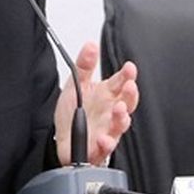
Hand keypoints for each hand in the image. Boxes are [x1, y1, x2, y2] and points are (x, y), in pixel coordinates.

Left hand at [54, 41, 139, 166]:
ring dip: (122, 118)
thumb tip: (90, 46)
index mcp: (107, 95)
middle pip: (127, 103)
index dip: (127, 75)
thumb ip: (84, 65)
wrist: (62, 139)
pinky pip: (106, 148)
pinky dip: (106, 144)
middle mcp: (110, 113)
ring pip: (120, 125)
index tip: (129, 68)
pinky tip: (104, 139)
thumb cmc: (73, 113)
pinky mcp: (99, 148)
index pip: (121, 82)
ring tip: (119, 109)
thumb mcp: (76, 85)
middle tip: (129, 87)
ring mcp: (107, 131)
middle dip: (130, 95)